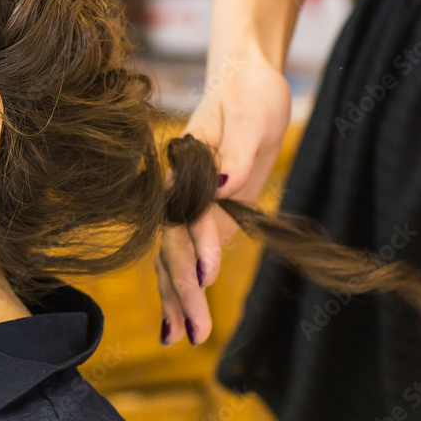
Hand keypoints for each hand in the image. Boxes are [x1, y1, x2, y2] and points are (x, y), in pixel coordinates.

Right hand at [155, 50, 291, 344]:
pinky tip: (180, 321)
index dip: (198, 244)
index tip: (207, 277)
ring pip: (170, 259)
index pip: (188, 214)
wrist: (243, 82)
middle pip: (172, 247)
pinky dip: (180, 289)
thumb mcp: (249, 116)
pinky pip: (184, 257)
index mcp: (185, 169)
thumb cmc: (248, 93)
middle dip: (182, 290)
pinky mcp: (200, 217)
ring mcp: (186, 208)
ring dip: (175, 299)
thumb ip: (235, 154)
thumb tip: (223, 185)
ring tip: (180, 338)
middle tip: (195, 332)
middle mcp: (177, 193)